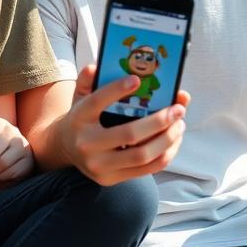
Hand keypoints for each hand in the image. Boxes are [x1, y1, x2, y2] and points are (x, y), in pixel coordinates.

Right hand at [60, 64, 188, 185]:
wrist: (66, 149)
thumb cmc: (83, 117)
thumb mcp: (80, 95)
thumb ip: (89, 79)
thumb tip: (98, 66)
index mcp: (79, 118)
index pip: (97, 102)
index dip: (116, 90)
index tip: (137, 79)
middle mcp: (86, 143)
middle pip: (129, 134)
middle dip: (159, 121)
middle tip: (178, 109)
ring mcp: (98, 165)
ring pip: (141, 155)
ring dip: (167, 139)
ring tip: (180, 124)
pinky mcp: (110, 179)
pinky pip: (145, 170)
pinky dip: (165, 154)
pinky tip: (173, 140)